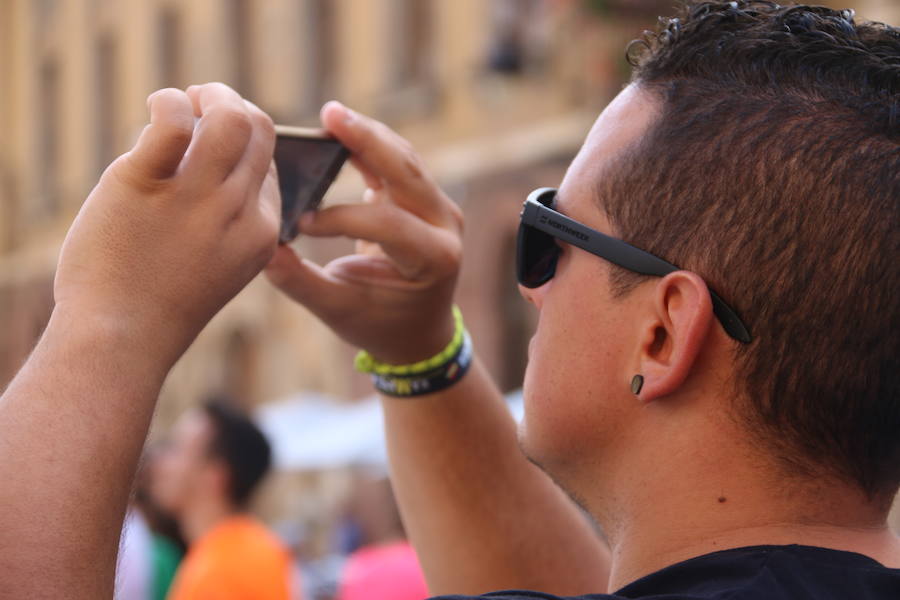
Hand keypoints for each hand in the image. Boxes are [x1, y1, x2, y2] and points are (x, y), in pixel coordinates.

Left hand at [53, 83, 278, 366]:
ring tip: (184, 98)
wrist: (122, 338)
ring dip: (210, 94)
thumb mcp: (219, 265)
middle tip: (201, 102)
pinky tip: (154, 109)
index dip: (242, 141)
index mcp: (261, 231)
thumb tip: (209, 155)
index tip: (211, 140)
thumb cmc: (163, 304)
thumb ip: (226, 218)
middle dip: (232, 103)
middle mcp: (238, 210)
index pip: (267, 164)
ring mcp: (196, 197)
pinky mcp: (146, 183)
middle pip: (259, 130)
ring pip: (229, 116)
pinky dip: (166, 101)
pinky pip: (172, 120)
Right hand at [265, 102, 462, 363]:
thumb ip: (301, 282)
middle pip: (407, 173)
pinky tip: (339, 130)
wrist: (417, 332)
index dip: (341, 218)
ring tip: (331, 116)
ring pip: (404, 160)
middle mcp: (446, 227)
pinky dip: (369, 146)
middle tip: (329, 113)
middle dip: (367, 140)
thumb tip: (261, 251)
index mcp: (434, 259)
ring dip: (367, 135)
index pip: (388, 224)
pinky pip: (399, 163)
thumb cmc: (379, 324)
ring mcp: (441, 209)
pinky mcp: (426, 198)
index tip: (301, 223)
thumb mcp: (338, 311)